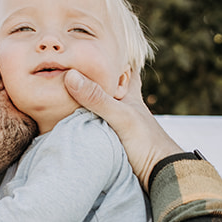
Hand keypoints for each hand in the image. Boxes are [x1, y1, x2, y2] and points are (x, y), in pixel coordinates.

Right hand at [62, 67, 182, 187]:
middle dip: (93, 77)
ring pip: (97, 106)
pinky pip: (93, 125)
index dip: (115, 57)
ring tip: (64, 86)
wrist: (158, 175)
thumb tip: (70, 76)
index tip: (99, 47)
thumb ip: (96, 98)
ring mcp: (116, 124)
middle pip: (107, 86)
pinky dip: (83, 120)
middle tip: (73, 65)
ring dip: (85, 100)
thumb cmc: (146, 142)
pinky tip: (70, 117)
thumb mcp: (121, 116)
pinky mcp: (110, 140)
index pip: (125, 69)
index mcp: (130, 95)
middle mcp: (123, 107)